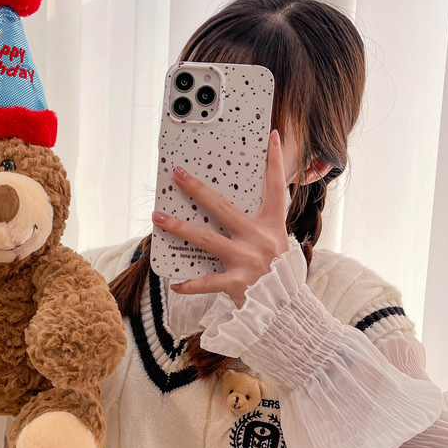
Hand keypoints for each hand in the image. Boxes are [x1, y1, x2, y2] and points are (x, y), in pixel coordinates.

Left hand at [151, 130, 289, 306]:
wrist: (288, 309)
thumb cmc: (278, 273)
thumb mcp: (277, 244)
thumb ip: (259, 226)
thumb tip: (226, 208)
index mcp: (272, 227)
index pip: (276, 188)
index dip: (275, 162)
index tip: (272, 138)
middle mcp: (260, 239)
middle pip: (224, 208)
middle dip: (199, 190)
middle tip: (178, 174)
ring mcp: (247, 261)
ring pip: (207, 238)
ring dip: (180, 227)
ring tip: (158, 216)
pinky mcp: (237, 283)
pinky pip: (208, 282)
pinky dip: (191, 284)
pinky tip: (175, 283)